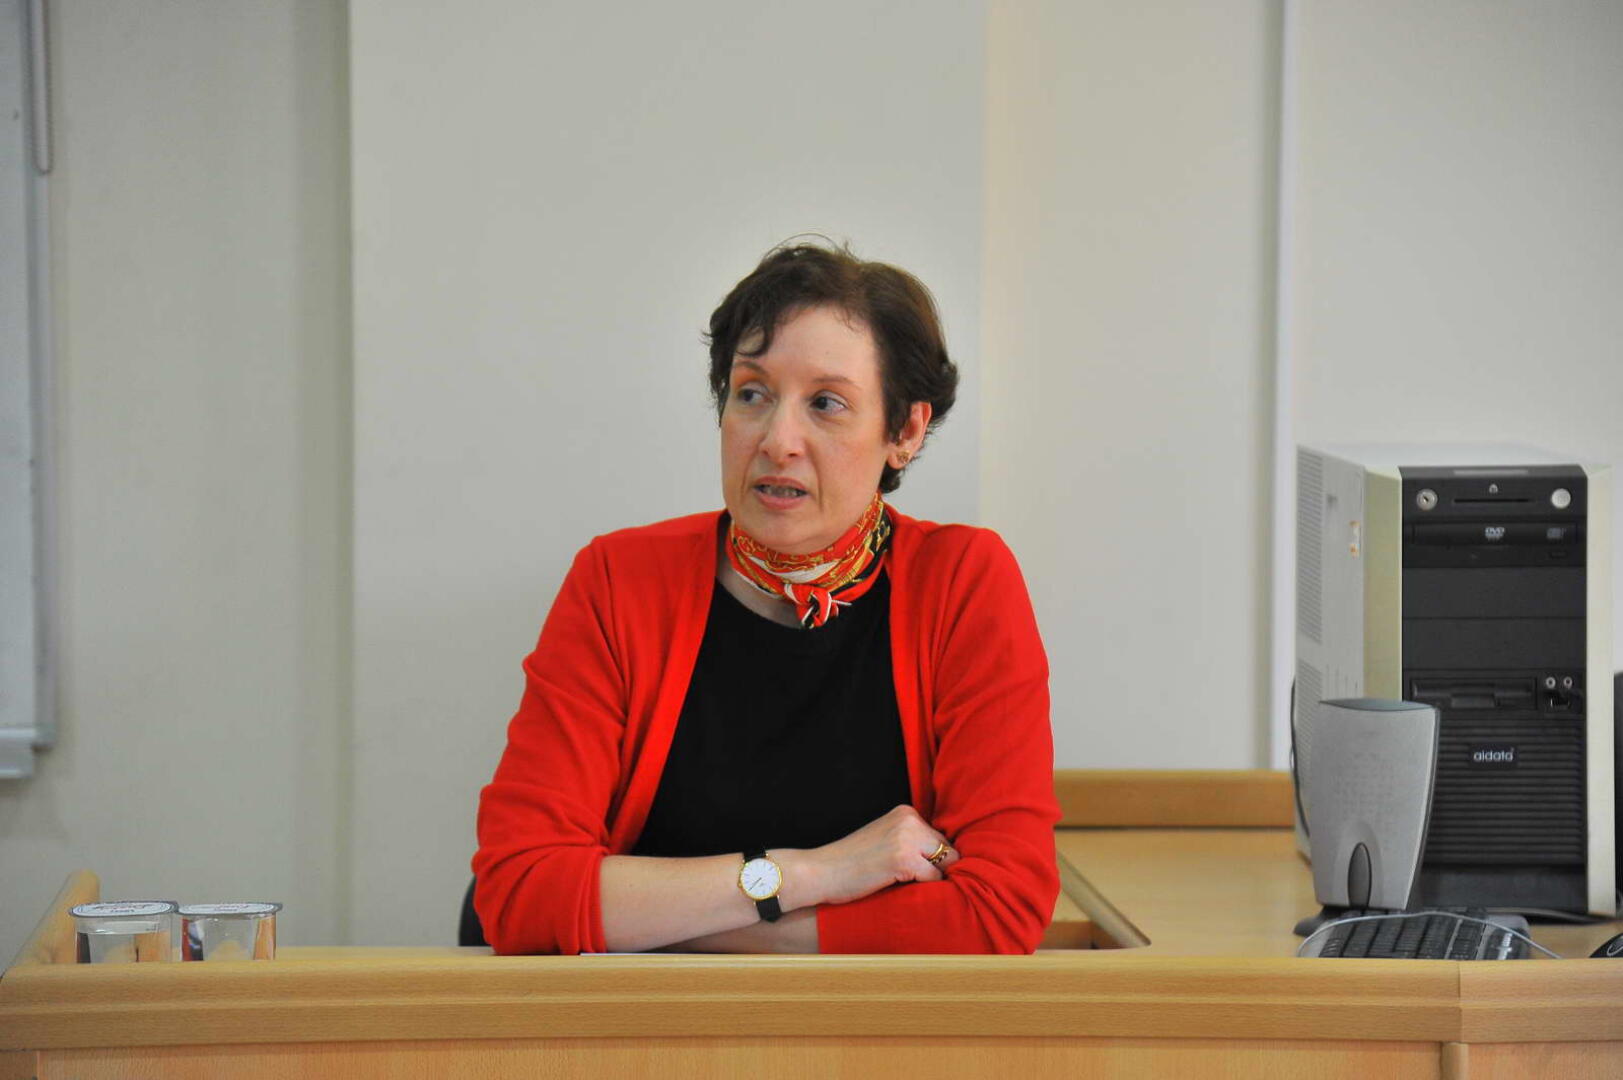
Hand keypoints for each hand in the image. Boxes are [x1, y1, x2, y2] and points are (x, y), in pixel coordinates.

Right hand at [805, 805, 959, 907]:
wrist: (820, 871)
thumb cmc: (851, 863)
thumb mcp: (885, 840)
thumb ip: (911, 841)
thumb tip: (950, 859)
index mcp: (905, 812)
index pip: (940, 838)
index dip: (933, 860)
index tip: (919, 873)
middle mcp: (909, 819)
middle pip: (948, 850)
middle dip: (937, 869)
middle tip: (913, 882)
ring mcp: (907, 838)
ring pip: (945, 864)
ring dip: (931, 880)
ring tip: (905, 885)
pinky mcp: (904, 859)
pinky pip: (933, 879)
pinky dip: (923, 890)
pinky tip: (899, 888)